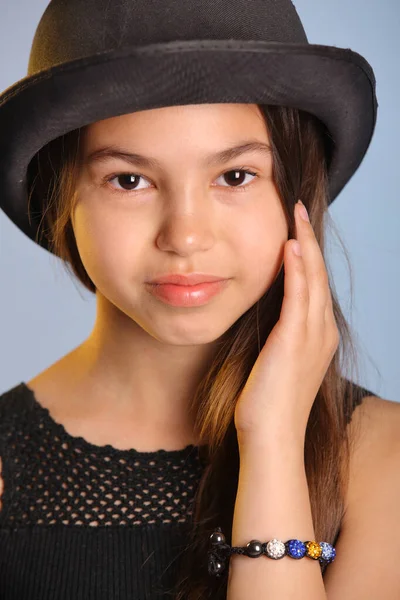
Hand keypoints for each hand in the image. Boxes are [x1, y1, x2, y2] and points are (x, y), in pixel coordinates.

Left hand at [234, 200, 338, 444]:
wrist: (270, 437)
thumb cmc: (265, 404)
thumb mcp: (273, 362)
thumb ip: (275, 336)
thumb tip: (263, 318)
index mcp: (317, 337)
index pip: (313, 285)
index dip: (306, 255)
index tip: (294, 230)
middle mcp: (321, 332)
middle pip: (318, 275)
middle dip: (308, 240)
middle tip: (296, 210)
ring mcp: (312, 336)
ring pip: (312, 279)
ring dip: (304, 245)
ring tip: (294, 216)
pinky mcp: (295, 340)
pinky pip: (298, 296)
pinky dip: (296, 269)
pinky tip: (290, 247)